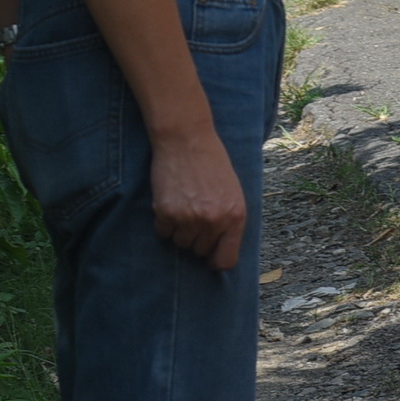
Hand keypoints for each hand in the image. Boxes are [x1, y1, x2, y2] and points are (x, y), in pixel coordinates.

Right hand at [151, 126, 248, 269]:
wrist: (187, 140)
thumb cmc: (212, 164)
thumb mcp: (233, 193)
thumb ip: (230, 221)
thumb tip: (221, 251)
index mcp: (235, 216)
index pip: (226, 260)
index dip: (216, 260)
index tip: (210, 256)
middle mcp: (214, 220)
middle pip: (200, 251)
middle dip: (197, 238)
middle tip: (194, 214)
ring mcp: (190, 218)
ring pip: (180, 243)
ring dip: (179, 230)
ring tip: (184, 205)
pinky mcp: (167, 213)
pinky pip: (163, 232)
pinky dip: (164, 221)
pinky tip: (171, 201)